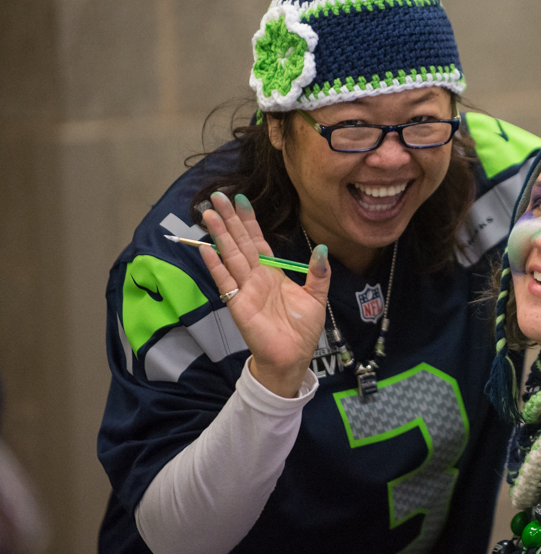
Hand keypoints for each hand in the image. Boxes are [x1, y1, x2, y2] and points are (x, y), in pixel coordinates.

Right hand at [199, 192, 330, 397]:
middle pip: (240, 242)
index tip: (240, 199)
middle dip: (229, 219)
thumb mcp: (316, 297)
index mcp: (272, 273)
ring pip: (231, 256)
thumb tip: (322, 248)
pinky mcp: (238, 304)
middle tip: (217, 196)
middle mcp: (256, 277)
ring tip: (207, 214)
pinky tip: (205, 248)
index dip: (249, 220)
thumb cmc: (302, 330)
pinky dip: (215, 265)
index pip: (258, 240)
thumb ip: (319, 273)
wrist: (293, 357)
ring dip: (219, 235)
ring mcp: (245, 289)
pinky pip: (225, 281)